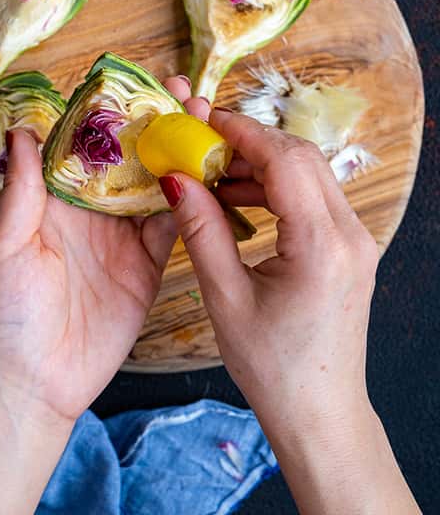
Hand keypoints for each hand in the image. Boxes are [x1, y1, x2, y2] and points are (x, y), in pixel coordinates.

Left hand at [0, 75, 196, 423]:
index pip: (82, 144)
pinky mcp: (146, 267)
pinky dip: (195, 201)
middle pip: (127, 158)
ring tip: (208, 118)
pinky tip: (215, 173)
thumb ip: (21, 192)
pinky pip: (174, 227)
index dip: (107, 112)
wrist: (35, 383)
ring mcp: (120, 239)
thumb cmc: (8, 316)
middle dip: (154, 123)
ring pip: (156, 184)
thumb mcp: (6, 248)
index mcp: (51, 201)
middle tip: (185, 90)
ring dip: (180, 153)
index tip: (135, 80)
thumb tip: (21, 131)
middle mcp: (88, 213)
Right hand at [162, 107, 417, 513]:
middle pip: (303, 157)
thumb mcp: (224, 297)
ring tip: (211, 175)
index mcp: (320, 246)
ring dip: (261, 164)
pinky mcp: (350, 248)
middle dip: (249, 142)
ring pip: (310, 173)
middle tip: (199, 143)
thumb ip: (201, 230)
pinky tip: (238, 200)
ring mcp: (356, 240)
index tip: (200, 121)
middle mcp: (349, 235)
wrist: (319, 410)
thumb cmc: (271, 365)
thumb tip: (175, 177)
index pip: (285, 161)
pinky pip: (314, 197)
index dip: (241, 133)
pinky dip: (276, 187)